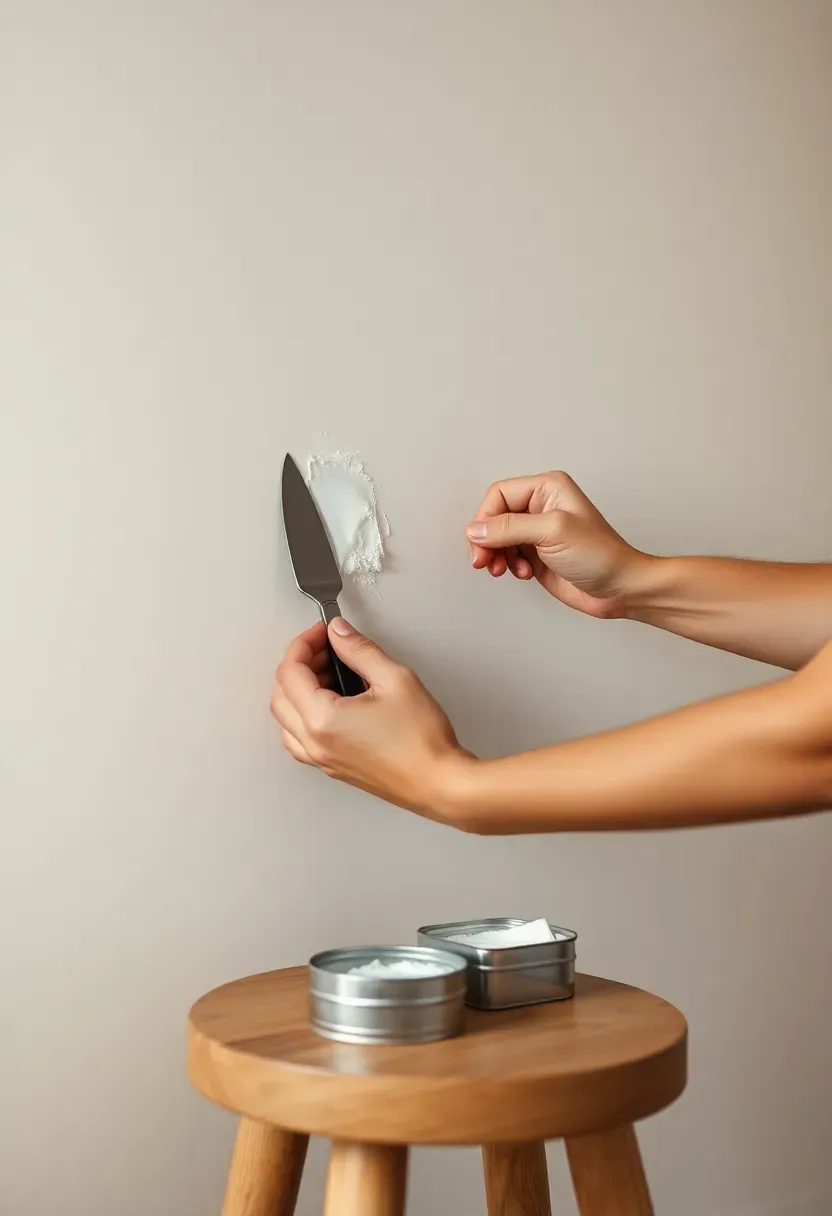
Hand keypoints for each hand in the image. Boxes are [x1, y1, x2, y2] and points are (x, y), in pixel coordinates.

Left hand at [271, 619, 469, 818]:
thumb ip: (360, 651)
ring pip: (286, 719)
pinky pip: (298, 740)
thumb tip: (339, 633)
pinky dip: (303, 717)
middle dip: (298, 664)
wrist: (438, 782)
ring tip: (329, 674)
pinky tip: (330, 704)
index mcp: (323, 720)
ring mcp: (322, 759)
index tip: (322, 632)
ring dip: (297, 691)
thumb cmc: (422, 741)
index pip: (290, 672)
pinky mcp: (333, 768)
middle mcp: (315, 743)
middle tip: (325, 649)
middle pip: (281, 695)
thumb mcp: (395, 679)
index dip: (303, 644)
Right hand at [466, 470, 649, 618]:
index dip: (485, 518)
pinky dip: (507, 565)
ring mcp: (537, 531)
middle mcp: (540, 506)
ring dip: (495, 555)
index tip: (481, 541)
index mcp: (547, 488)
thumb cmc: (600, 555)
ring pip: (497, 538)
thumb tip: (476, 529)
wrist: (619, 588)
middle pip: (494, 516)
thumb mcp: (553, 532)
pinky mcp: (536, 554)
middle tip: (483, 560)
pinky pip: (507, 555)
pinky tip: (523, 573)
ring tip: (503, 570)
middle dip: (486, 540)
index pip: (500, 494)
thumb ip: (510, 527)